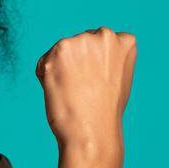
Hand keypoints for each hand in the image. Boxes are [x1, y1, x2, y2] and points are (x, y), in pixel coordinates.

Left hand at [35, 27, 134, 153]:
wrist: (92, 132)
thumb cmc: (104, 112)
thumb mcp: (118, 78)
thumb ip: (106, 58)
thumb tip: (86, 54)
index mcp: (124, 41)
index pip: (99, 43)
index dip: (95, 66)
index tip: (99, 83)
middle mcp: (104, 35)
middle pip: (78, 44)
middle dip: (76, 64)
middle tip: (85, 90)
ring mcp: (81, 41)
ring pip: (60, 52)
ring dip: (60, 69)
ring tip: (74, 91)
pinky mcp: (58, 51)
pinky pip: (43, 62)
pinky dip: (45, 77)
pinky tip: (61, 91)